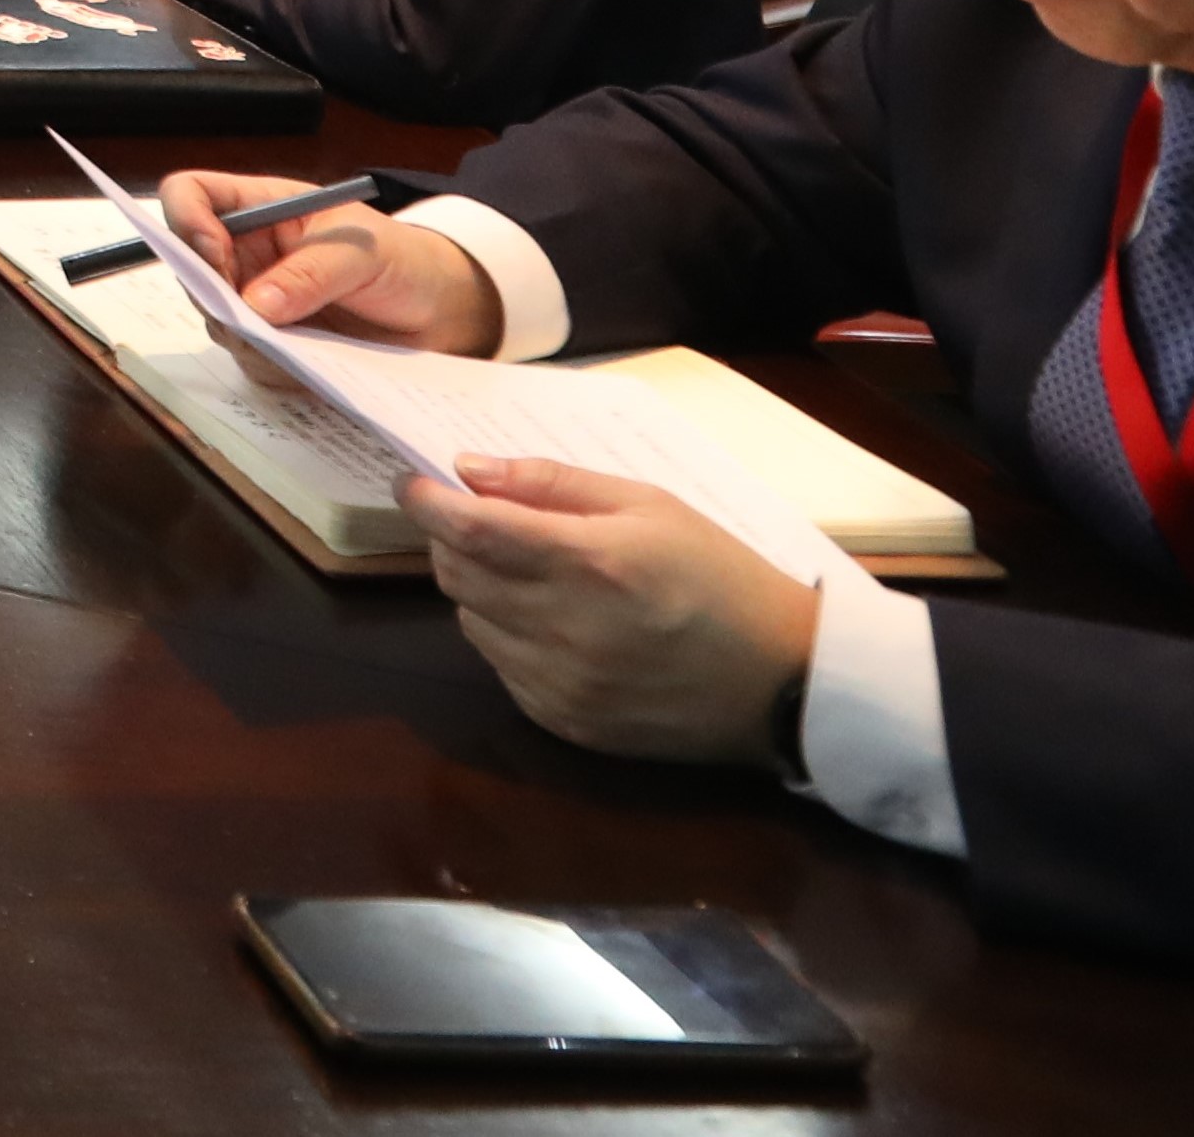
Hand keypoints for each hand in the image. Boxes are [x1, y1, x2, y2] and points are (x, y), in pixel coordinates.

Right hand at [155, 171, 503, 348]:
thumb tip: (255, 307)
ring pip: (216, 322)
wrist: (438, 310)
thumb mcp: (361, 253)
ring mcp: (256, 301)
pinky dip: (275, 368)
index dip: (186, 221)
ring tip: (303, 343)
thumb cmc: (403, 260)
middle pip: (190, 269)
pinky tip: (315, 363)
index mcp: (261, 208)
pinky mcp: (273, 344)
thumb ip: (309, 274)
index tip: (212, 254)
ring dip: (249, 340)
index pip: (192, 194)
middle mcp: (247, 253)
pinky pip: (250, 361)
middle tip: (259, 320)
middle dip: (217, 298)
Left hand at [413, 458, 818, 761]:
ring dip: (479, 589)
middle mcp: (562, 628)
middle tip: (479, 519)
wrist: (782, 681)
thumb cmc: (720, 575)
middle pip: (457, 576)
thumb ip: (554, 485)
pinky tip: (553, 623)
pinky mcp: (564, 723)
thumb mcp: (650, 505)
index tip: (410, 481)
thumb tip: (470, 470)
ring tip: (528, 572)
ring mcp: (560, 684)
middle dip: (452, 539)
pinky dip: (507, 637)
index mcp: (587, 563)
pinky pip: (502, 669)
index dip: (425, 501)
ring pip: (471, 623)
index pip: (469, 529)